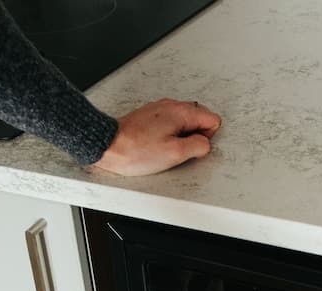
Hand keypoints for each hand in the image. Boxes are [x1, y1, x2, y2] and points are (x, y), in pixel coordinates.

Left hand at [90, 98, 221, 176]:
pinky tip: (156, 146)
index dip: (206, 138)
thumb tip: (206, 144)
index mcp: (181, 111)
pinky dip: (167, 136)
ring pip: (183, 123)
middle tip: (177, 151)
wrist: (109, 146)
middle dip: (194, 138)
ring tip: (164, 149)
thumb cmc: (136, 150)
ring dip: (179, 138)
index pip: (212, 119)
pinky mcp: (149, 118)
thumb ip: (199, 146)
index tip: (191, 148)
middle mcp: (171, 106)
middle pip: (198, 120)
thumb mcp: (175, 153)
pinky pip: (169, 126)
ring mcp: (159, 110)